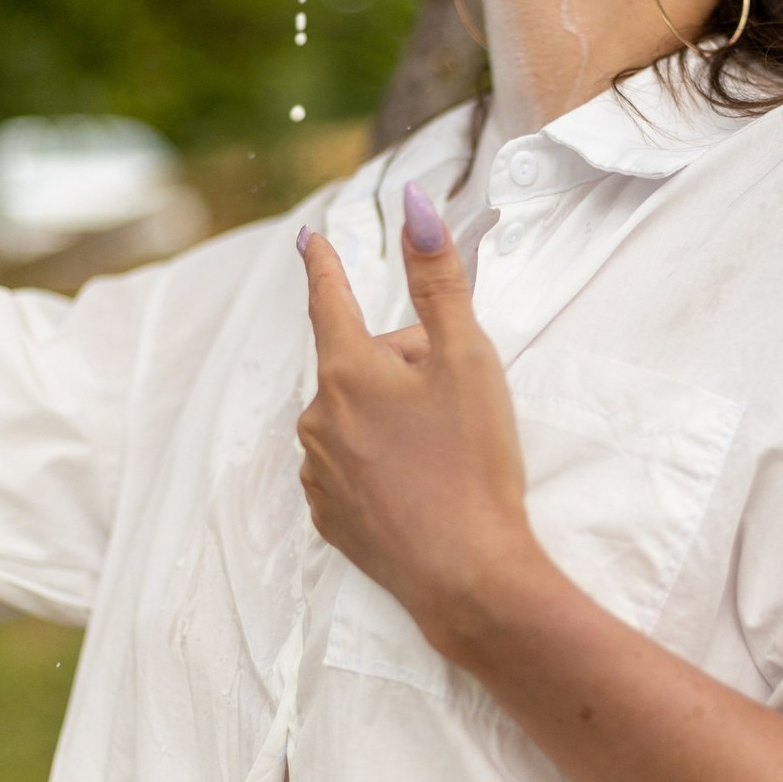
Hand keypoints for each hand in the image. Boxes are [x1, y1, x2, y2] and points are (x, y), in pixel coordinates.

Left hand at [297, 183, 539, 657]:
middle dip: (402, 364)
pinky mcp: (330, 518)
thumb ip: (438, 278)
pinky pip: (351, 466)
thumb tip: (413, 207)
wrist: (468, 574)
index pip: (329, 300)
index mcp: (346, 372)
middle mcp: (318, 419)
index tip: (310, 241)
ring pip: (355, 417)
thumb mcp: (466, 357)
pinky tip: (421, 486)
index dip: (326, 266)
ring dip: (390, 414)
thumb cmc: (472, 460)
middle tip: (457, 397)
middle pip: (359, 365)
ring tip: (443, 451)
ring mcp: (319, 473)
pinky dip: (380, 462)